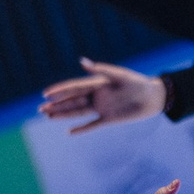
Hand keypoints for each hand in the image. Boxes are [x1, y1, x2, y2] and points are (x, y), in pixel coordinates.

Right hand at [40, 59, 165, 133]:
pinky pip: (92, 125)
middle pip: (72, 101)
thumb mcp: (119, 75)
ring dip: (63, 114)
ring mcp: (102, 108)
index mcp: (97, 84)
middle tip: (40, 109)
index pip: (74, 88)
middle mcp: (97, 96)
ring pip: (78, 112)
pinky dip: (81, 128)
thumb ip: (100, 70)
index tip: (45, 94)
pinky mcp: (109, 119)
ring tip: (48, 116)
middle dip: (56, 104)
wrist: (153, 98)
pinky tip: (69, 132)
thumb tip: (82, 62)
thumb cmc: (137, 83)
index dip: (59, 90)